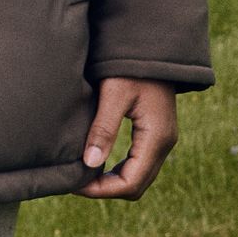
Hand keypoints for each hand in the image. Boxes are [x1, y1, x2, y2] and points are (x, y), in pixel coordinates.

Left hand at [76, 77, 177, 200]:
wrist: (152, 46)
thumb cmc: (131, 66)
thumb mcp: (114, 94)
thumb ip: (104, 128)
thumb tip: (89, 163)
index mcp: (156, 138)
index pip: (131, 182)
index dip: (102, 190)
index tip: (74, 184)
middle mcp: (163, 144)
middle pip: (136, 185)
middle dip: (105, 189)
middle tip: (73, 181)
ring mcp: (161, 140)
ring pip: (138, 176)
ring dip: (111, 180)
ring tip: (81, 173)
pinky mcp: (155, 133)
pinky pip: (138, 162)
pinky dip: (118, 169)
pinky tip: (96, 160)